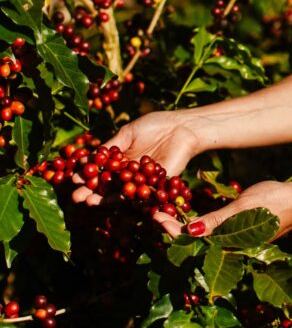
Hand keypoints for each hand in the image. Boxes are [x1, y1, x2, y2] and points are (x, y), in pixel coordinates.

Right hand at [71, 110, 201, 207]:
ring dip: (103, 199)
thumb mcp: (128, 133)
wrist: (182, 127)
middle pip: (108, 187)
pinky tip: (110, 199)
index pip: (102, 172)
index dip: (87, 176)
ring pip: (121, 193)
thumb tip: (90, 158)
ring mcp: (143, 182)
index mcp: (123, 161)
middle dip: (91, 192)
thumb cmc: (156, 126)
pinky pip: (139, 194)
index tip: (72, 179)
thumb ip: (111, 146)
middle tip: (75, 197)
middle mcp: (131, 174)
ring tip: (87, 201)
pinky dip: (124, 197)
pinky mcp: (157, 186)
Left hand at [156, 179, 291, 240]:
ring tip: (166, 213)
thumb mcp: (244, 207)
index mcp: (232, 245)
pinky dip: (199, 225)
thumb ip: (217, 221)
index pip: (194, 241)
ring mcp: (237, 243)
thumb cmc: (276, 201)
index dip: (172, 230)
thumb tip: (188, 232)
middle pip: (195, 244)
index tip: (155, 215)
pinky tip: (190, 215)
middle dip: (173, 230)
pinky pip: (214, 233)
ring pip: (203, 239)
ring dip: (184, 228)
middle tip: (154, 212)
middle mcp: (232, 249)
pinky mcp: (242, 237)